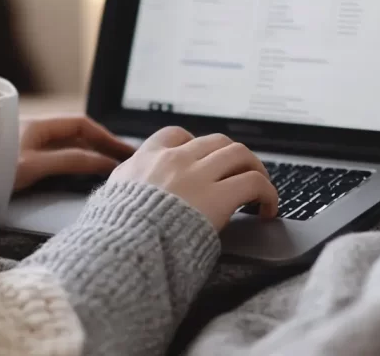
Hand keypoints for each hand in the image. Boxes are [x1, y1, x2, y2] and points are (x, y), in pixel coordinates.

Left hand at [15, 116, 136, 191]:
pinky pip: (54, 158)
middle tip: (126, 161)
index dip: (105, 137)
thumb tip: (100, 161)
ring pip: (65, 147)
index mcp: (37, 126)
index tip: (125, 152)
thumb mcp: (33, 166)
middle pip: (75, 135)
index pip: (81, 125)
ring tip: (110, 168)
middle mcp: (32, 132)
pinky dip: (73, 163)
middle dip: (101, 146)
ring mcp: (25, 146)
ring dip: (88, 154)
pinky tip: (79, 175)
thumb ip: (68, 162)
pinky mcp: (19, 162)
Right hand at [109, 127, 277, 229]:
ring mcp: (198, 175)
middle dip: (233, 157)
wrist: (126, 244)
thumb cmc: (118, 228)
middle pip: (217, 141)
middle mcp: (175, 160)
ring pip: (241, 154)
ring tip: (260, 189)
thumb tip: (124, 185)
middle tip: (241, 174)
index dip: (195, 145)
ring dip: (255, 169)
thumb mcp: (111, 195)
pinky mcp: (219, 196)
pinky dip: (268, 193)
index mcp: (148, 158)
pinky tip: (267, 208)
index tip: (203, 160)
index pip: (177, 135)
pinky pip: (255, 183)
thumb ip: (125, 183)